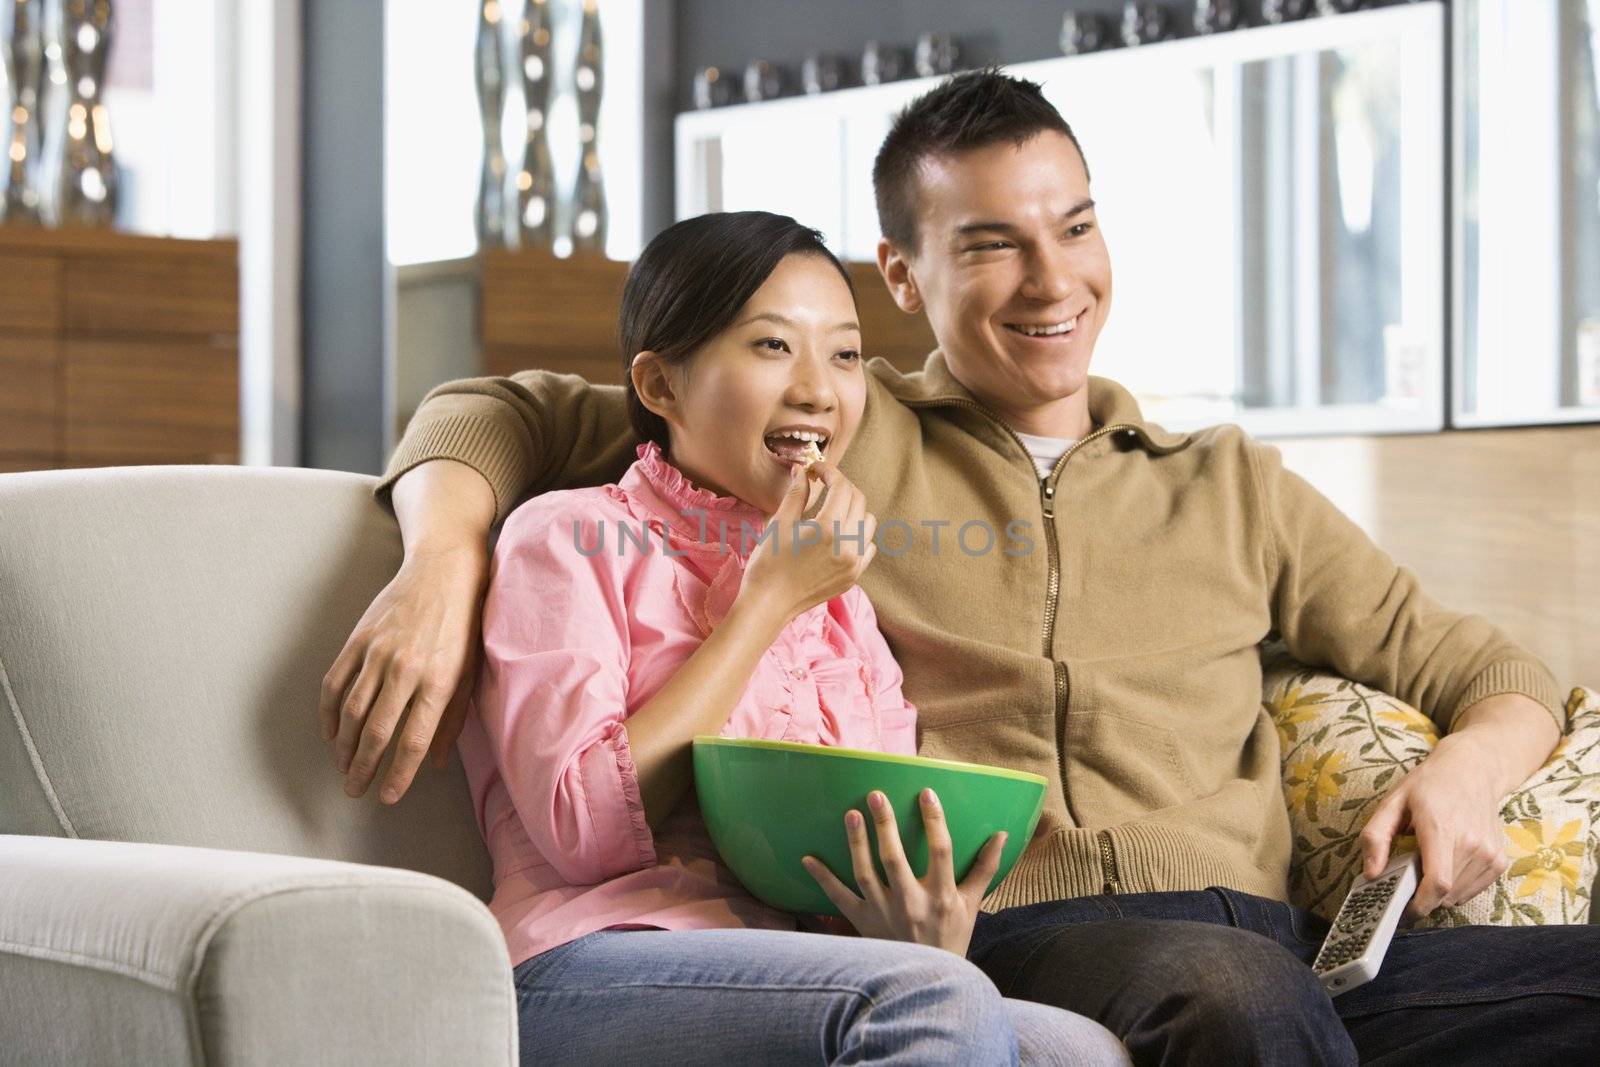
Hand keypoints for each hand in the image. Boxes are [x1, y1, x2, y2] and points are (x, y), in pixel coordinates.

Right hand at [318, 541, 487, 802]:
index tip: (387, 797)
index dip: (398, 775)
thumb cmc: (465, 624)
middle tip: (354, 790)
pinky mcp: (359, 638)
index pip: (412, 740)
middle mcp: (406, 669)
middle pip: (376, 732)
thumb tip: (433, 763)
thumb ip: (452, 719)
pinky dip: (328, 712)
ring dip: (343, 746)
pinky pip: (334, 683)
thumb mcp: (471, 672)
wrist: (444, 569)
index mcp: (439, 680)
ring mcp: (378, 652)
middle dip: (362, 768)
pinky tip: (329, 732)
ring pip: (350, 711)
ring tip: (343, 766)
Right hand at [738, 463, 876, 623]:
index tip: (816, 469)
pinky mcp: (854, 576)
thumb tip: (802, 470)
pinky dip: (857, 534)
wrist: (769, 604)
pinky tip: (838, 534)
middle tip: (822, 483)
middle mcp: (848, 546)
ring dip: (853, 508)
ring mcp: (854, 563)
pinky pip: (867, 546)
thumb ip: (797, 493)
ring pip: (868, 522)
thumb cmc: (768, 563)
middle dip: (841, 486)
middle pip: (858, 501)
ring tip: (831, 508)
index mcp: (828, 530)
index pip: (841, 488)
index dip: (829, 472)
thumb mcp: (780, 523)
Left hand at [801, 788, 1006, 955]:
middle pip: (895, 859)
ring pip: (866, 874)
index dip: (934, 821)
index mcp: (942, 896)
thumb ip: (985, 868)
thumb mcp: (972, 905)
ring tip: (851, 814)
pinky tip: (807, 858)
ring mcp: (884, 914)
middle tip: (876, 795)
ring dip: (856, 843)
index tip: (926, 793)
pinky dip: (823, 879)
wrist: (927, 981)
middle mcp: (912, 904)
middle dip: (885, 825)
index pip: (941, 851)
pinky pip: (839, 899)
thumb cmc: (952, 937)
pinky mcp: (863, 924)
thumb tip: (1002, 834)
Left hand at [1359, 733, 1510, 918]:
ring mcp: (1490, 854)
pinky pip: (1472, 891)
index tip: (1401, 911)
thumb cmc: (1428, 786)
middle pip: (1444, 894)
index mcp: (1442, 828)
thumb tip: (1371, 873)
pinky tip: (1446, 864)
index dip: (1418, 905)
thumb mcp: (1392, 803)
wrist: (1472, 770)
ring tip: (1426, 866)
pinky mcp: (1499, 861)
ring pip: (1457, 896)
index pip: (1437, 882)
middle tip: (1405, 881)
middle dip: (1421, 897)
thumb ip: (1375, 837)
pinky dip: (1455, 888)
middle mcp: (1471, 843)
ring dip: (1438, 893)